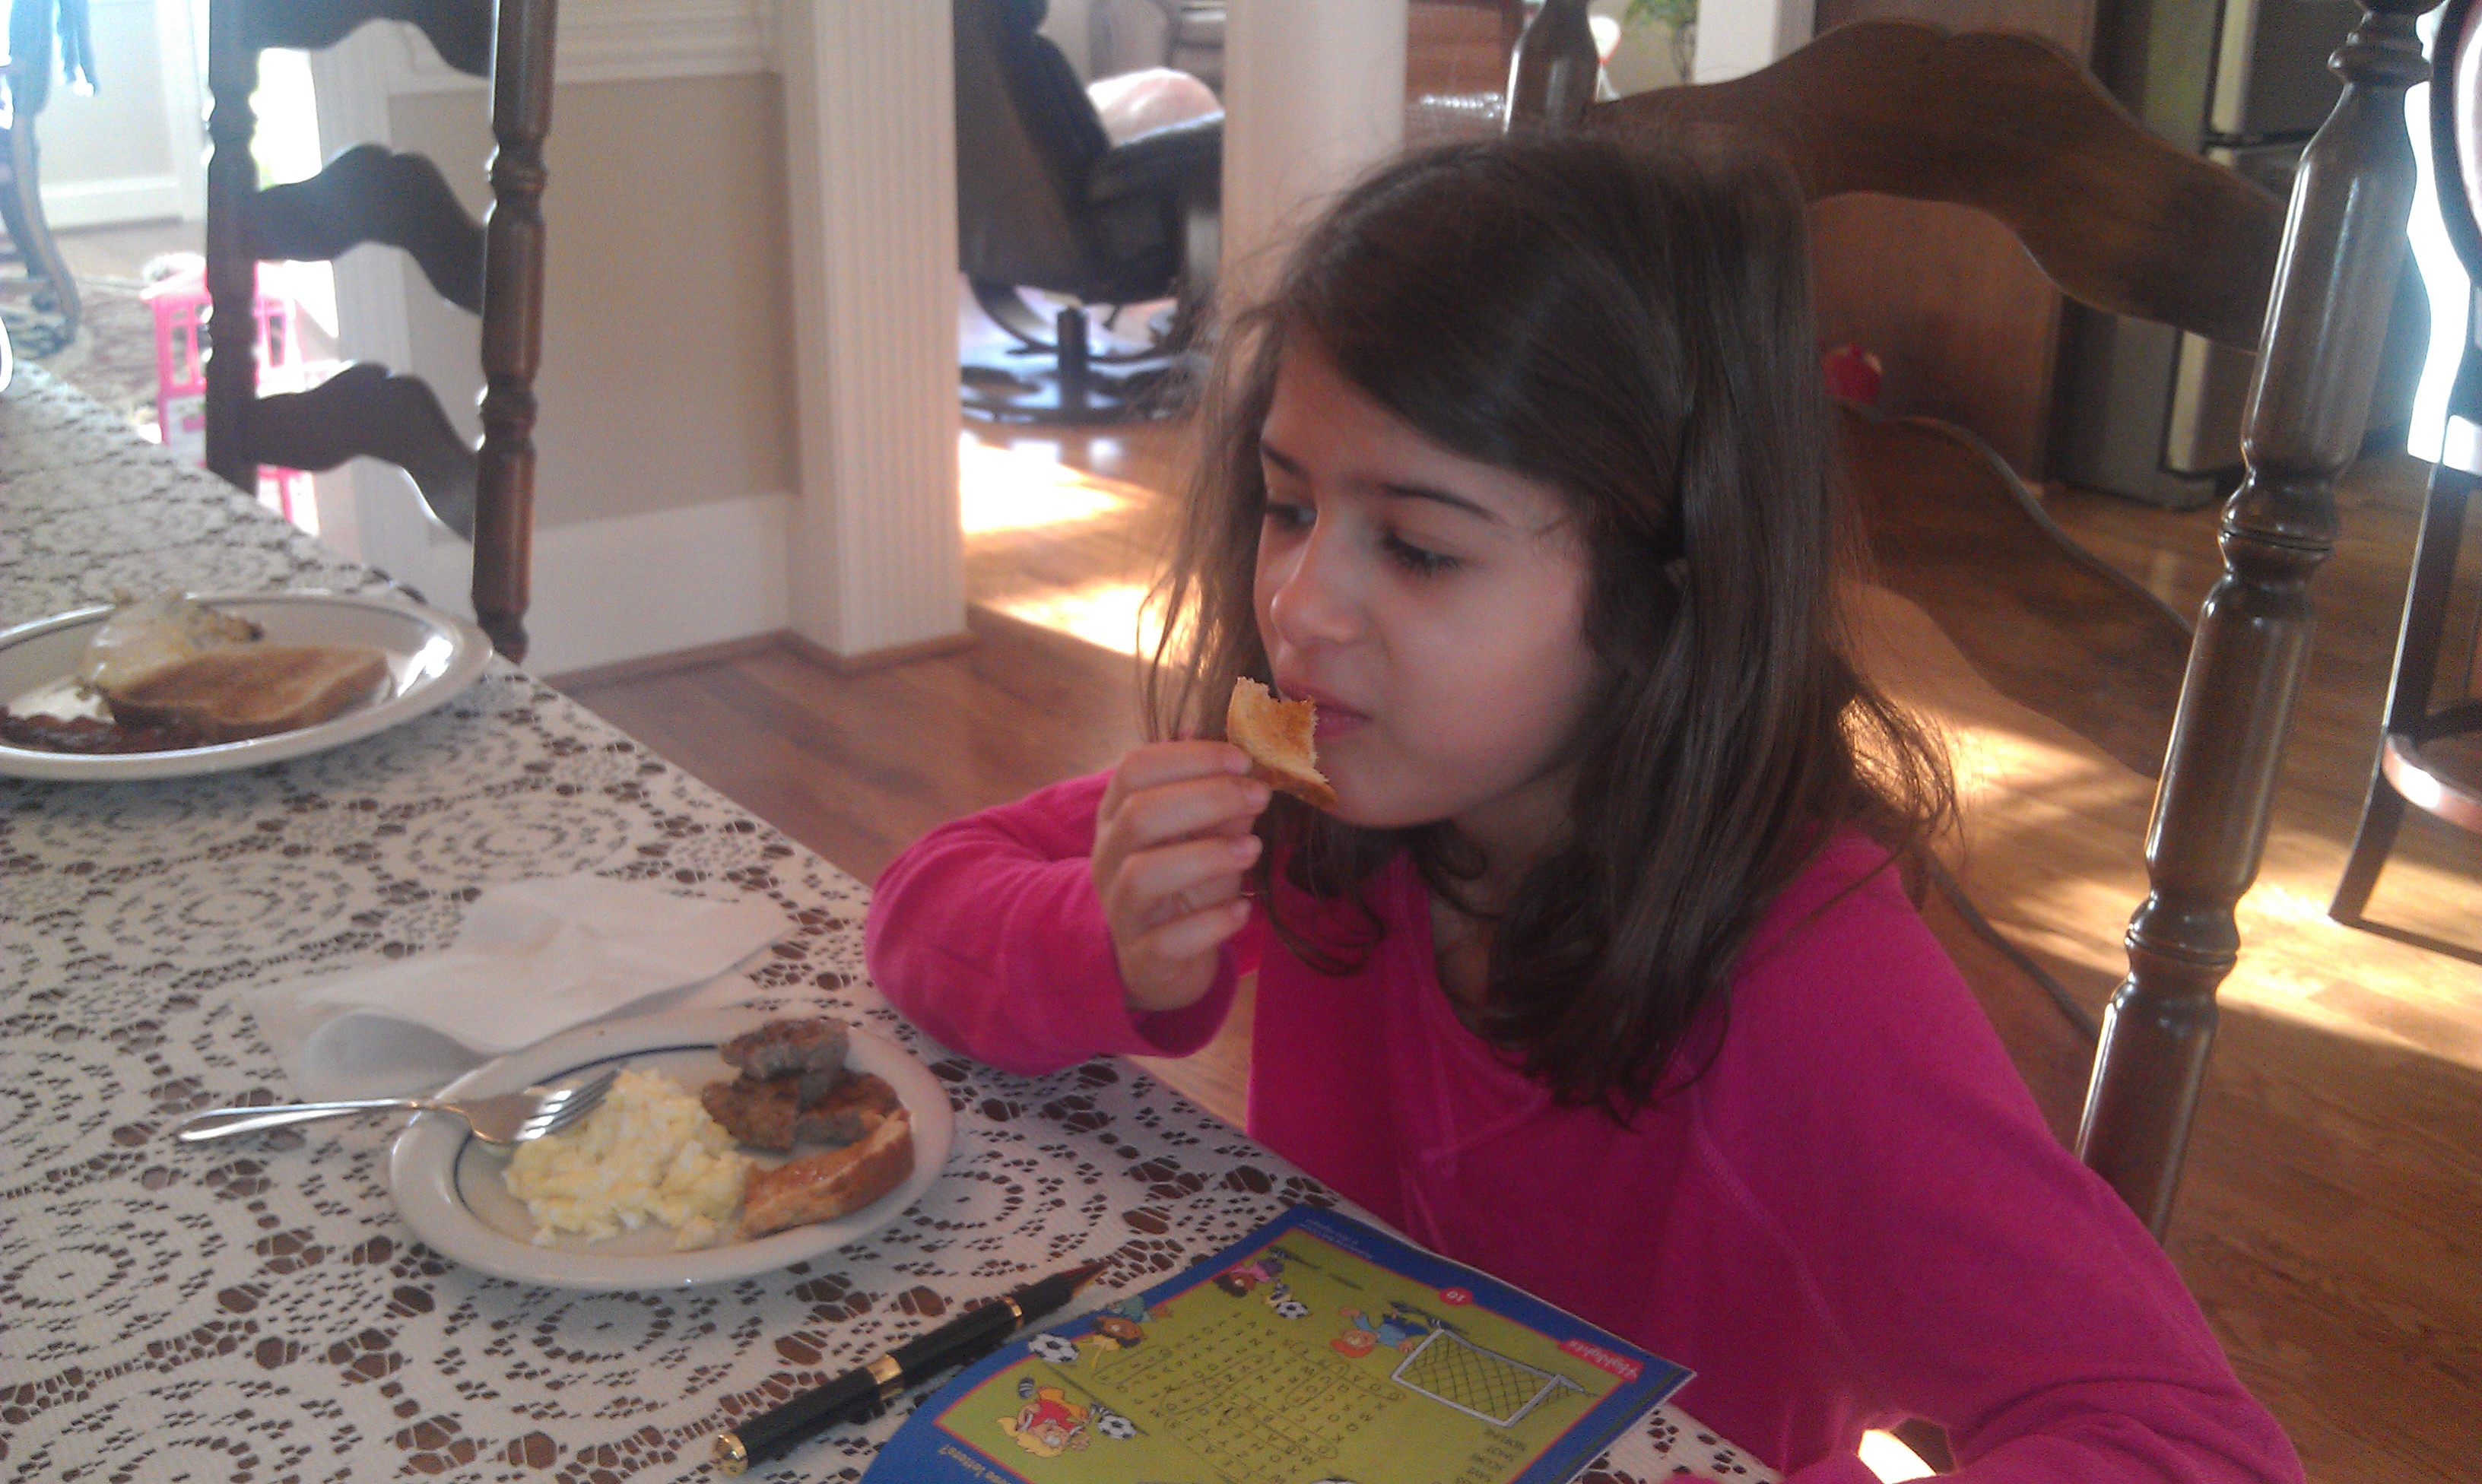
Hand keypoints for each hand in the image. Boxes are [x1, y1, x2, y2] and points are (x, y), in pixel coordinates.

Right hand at [1092, 742, 1270, 1014]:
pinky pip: (1168, 940)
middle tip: (1259, 797)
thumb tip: (1248, 769)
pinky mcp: (1141, 957)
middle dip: (1207, 798)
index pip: (1134, 769)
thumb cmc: (1187, 884)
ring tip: (1253, 849)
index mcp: (1117, 815)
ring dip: (1207, 856)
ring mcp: (1120, 910)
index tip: (1242, 760)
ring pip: (1143, 874)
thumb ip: (1221, 805)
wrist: (1166, 962)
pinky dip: (1211, 922)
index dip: (1189, 757)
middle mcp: (1108, 858)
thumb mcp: (1206, 837)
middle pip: (1139, 814)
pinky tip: (1242, 910)